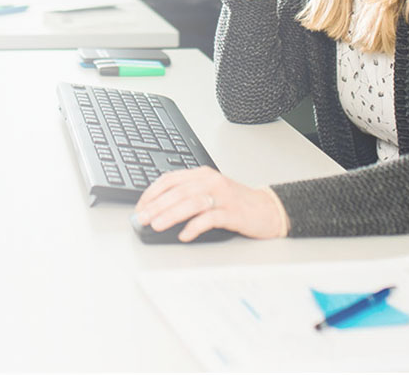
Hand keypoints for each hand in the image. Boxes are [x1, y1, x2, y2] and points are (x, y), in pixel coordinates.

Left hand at [133, 166, 285, 241]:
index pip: (170, 179)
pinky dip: (194, 226)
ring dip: (171, 214)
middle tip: (142, 218)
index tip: (140, 207)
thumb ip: (188, 195)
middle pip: (178, 191)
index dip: (152, 193)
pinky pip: (210, 218)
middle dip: (156, 205)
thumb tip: (157, 210)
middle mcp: (211, 181)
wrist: (268, 209)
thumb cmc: (236, 203)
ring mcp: (223, 196)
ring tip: (157, 225)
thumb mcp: (210, 192)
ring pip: (191, 202)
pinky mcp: (233, 212)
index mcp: (202, 174)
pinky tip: (184, 234)